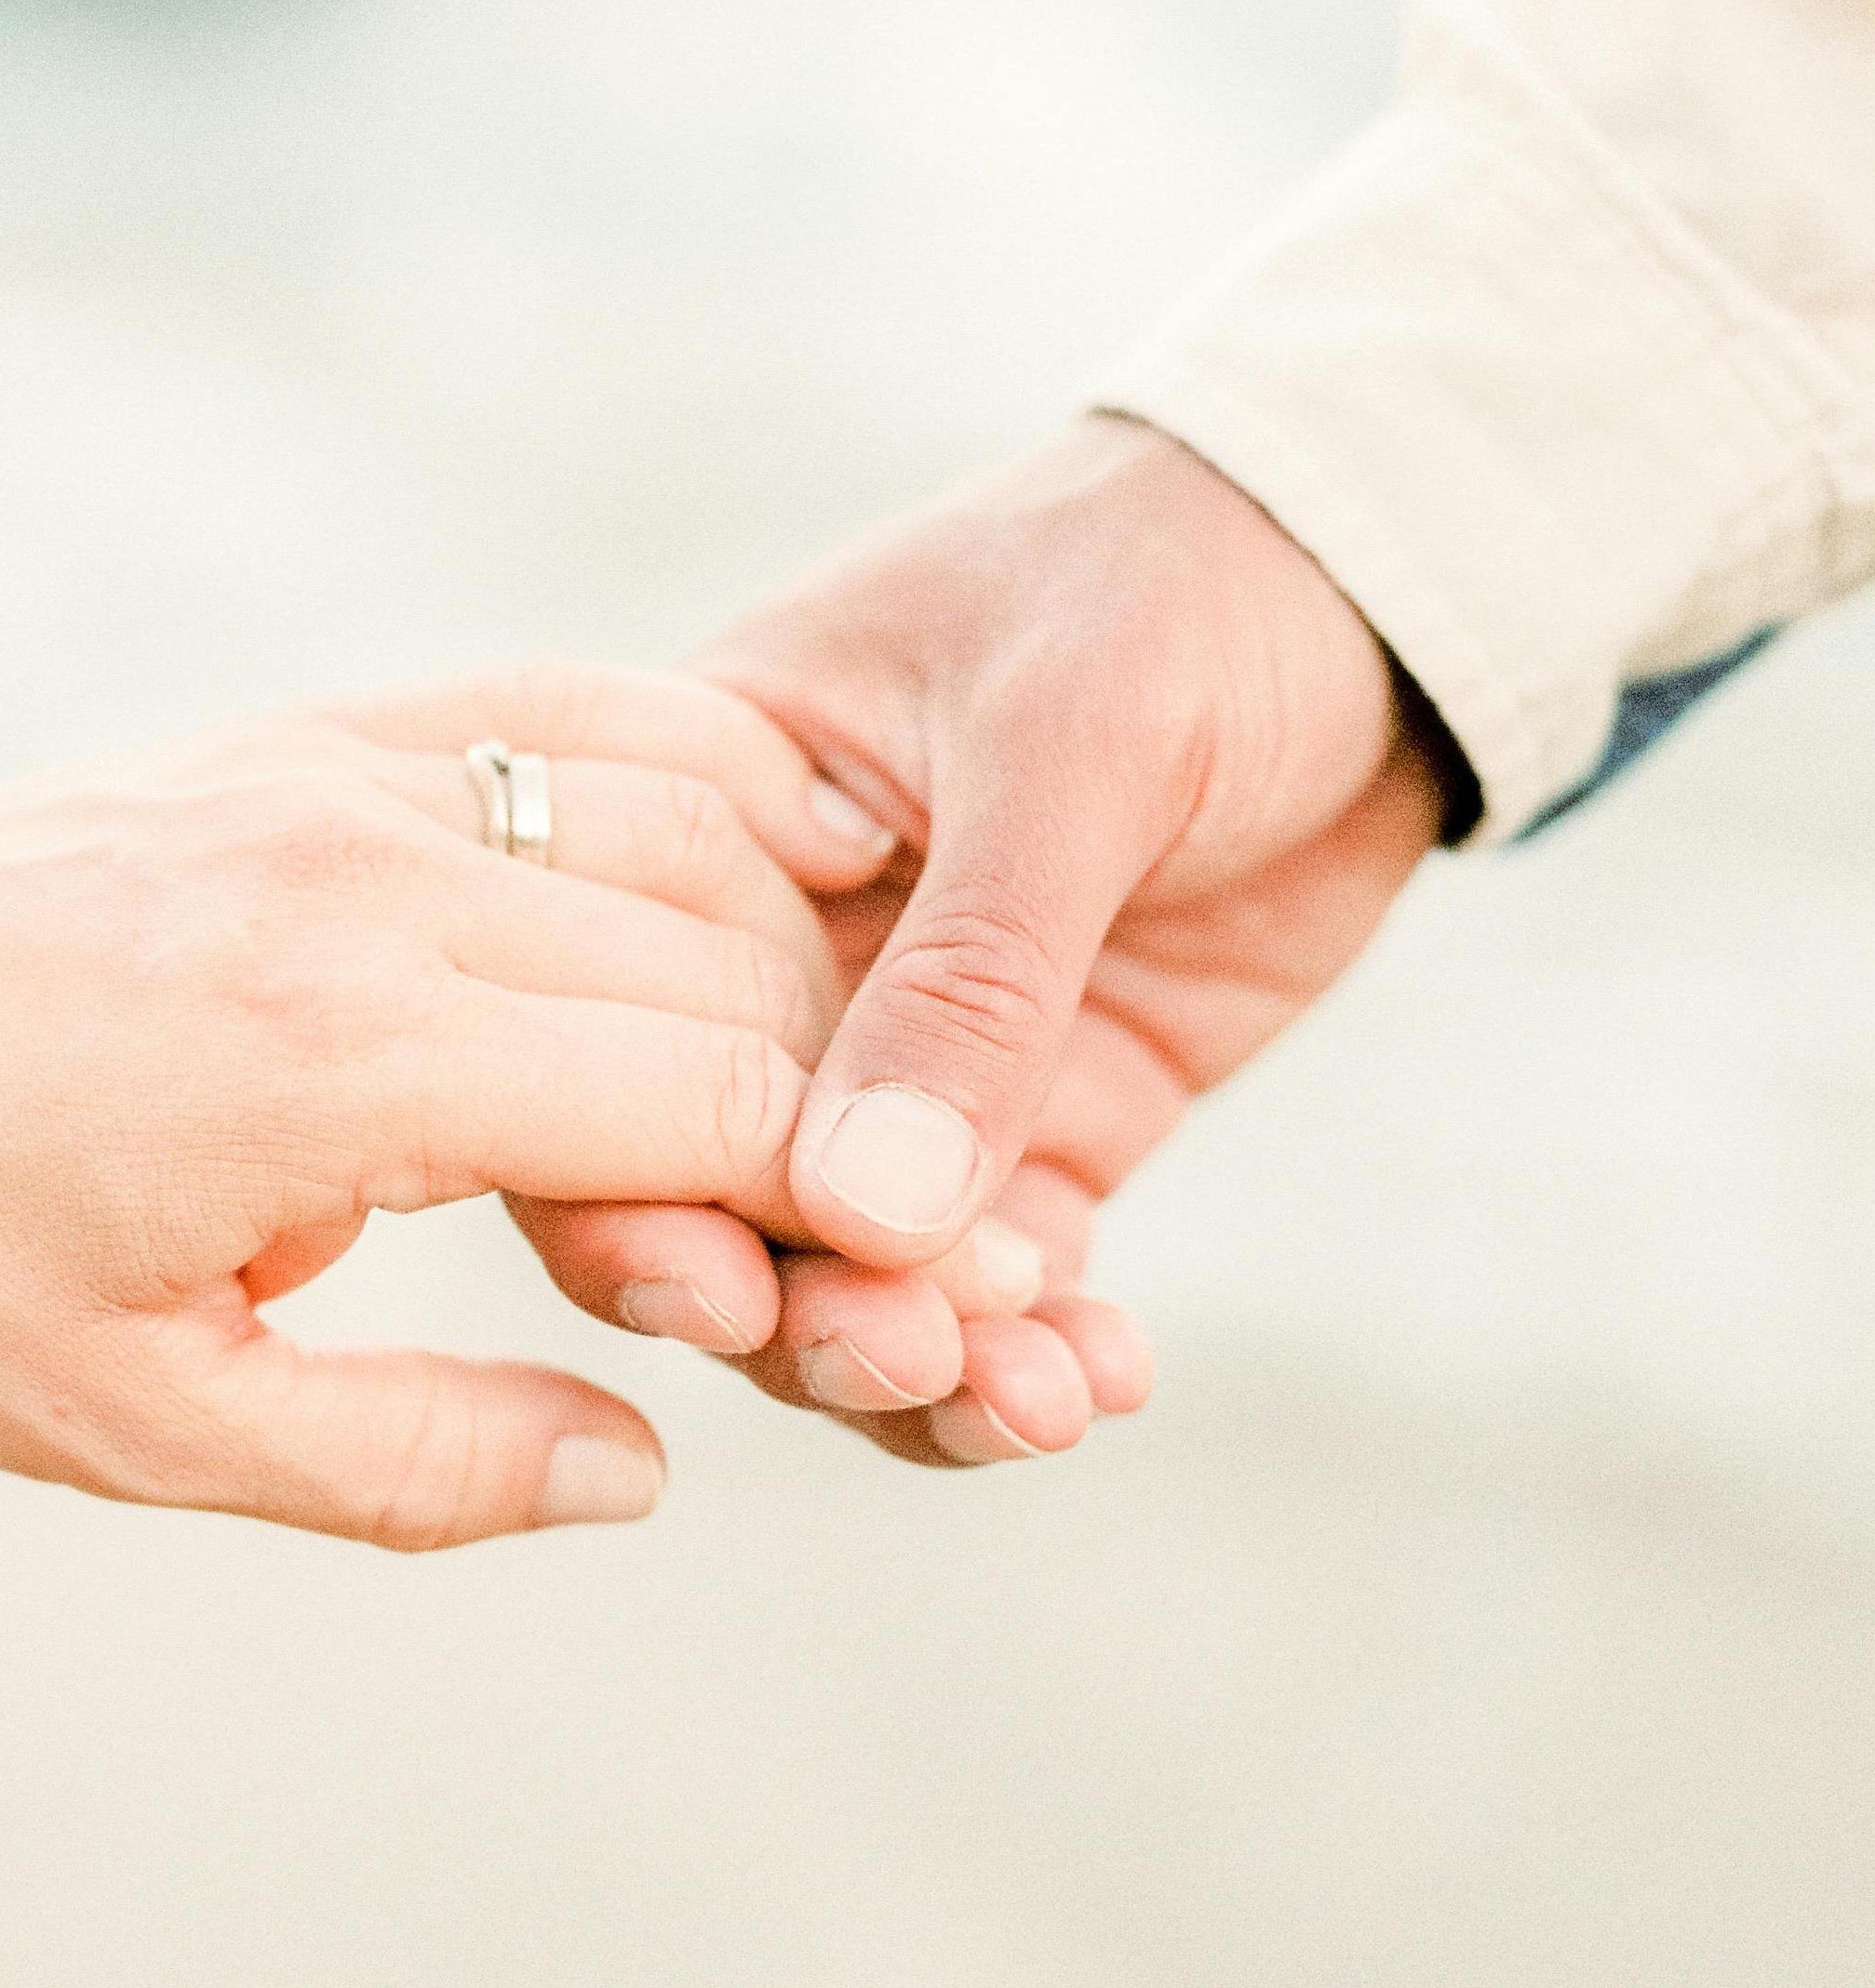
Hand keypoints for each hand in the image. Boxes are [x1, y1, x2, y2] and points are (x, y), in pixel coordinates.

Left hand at [0, 666, 891, 1545]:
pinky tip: (777, 831)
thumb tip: (645, 1459)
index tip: (922, 1283)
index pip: (723, 1106)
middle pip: (740, 960)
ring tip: (833, 1057)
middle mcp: (379, 879)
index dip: (854, 1209)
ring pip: (689, 815)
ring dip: (795, 938)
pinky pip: (572, 705)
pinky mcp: (313, 728)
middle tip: (881, 1200)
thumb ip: (418, 1454)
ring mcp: (346, 774)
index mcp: (353, 1063)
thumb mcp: (144, 1419)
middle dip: (844, 1094)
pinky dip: (704, 767)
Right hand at [511, 419, 1445, 1464]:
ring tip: (1039, 1402)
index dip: (634, 1180)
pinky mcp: (1043, 1116)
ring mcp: (913, 1054)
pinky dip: (1039, 1344)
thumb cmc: (1174, 590)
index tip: (726, 1291)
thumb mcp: (1067, 745)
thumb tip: (865, 1219)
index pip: (613, 1031)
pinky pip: (1005, 1273)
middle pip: (717, 1184)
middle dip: (797, 1303)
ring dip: (922, 1357)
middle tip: (904, 1362)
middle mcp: (777, 962)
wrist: (1375, 585)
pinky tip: (1103, 1380)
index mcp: (708, 829)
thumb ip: (971, 978)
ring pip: (857, 1262)